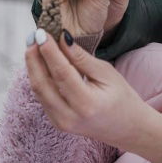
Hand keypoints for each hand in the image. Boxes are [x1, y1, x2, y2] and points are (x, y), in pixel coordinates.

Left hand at [25, 28, 161, 162]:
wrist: (128, 128)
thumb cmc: (123, 98)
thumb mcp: (107, 74)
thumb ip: (82, 58)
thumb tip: (63, 39)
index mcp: (86, 103)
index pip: (61, 73)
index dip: (49, 52)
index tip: (41, 33)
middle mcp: (69, 116)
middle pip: (42, 83)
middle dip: (34, 58)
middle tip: (33, 37)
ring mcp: (60, 122)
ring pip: (38, 91)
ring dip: (33, 67)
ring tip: (33, 46)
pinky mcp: (56, 123)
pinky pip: (42, 98)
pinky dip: (39, 78)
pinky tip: (40, 64)